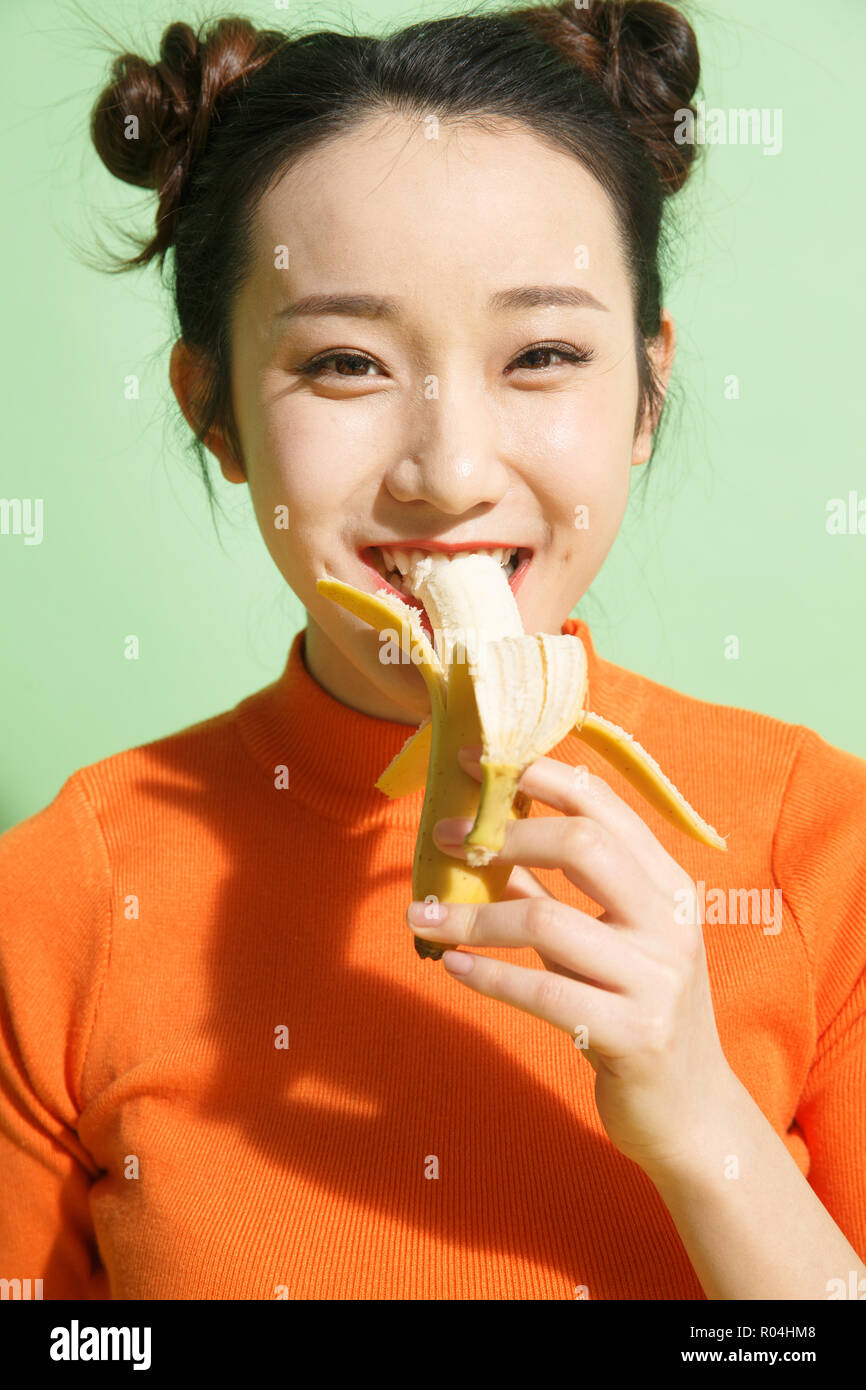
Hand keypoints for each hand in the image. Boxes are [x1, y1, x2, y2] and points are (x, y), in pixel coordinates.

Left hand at [406, 746, 737, 1177]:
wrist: (690, 1112)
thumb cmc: (635, 1011)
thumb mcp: (605, 942)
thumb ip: (556, 891)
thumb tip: (485, 836)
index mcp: (669, 885)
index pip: (603, 805)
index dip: (536, 774)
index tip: (473, 764)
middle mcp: (671, 922)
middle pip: (582, 845)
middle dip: (502, 835)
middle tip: (446, 838)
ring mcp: (657, 980)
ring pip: (546, 921)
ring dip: (472, 914)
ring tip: (422, 912)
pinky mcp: (632, 1036)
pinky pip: (541, 993)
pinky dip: (486, 975)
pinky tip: (450, 965)